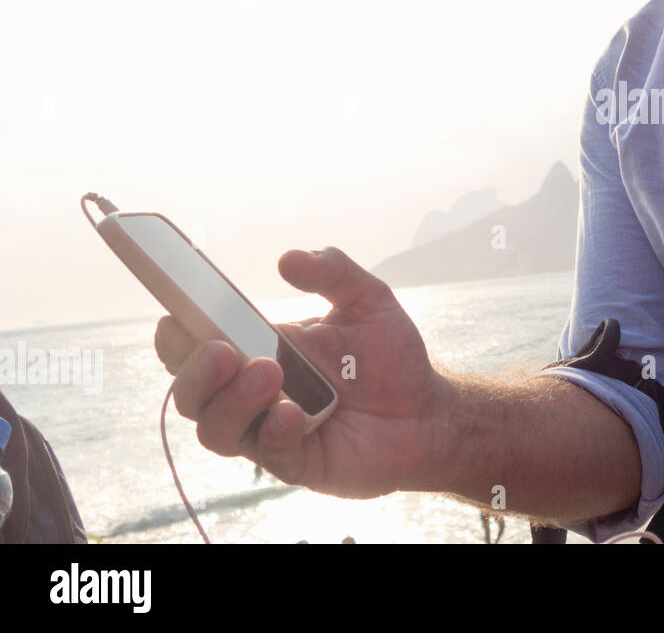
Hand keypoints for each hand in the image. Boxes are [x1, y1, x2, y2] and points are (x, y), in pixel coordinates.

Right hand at [154, 246, 450, 498]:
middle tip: (223, 351)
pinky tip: (292, 413)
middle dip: (195, 372)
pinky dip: (273, 433)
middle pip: (191, 394)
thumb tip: (289, 259)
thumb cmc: (391, 356)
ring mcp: (271, 431)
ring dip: (232, 402)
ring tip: (269, 372)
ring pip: (217, 430)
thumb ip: (334, 272)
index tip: (174, 318)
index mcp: (258, 349)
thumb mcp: (368, 300)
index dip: (175, 337)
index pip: (195, 348)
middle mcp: (253, 395)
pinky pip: (268, 455)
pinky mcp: (299, 463)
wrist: (430, 410)